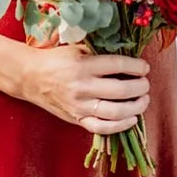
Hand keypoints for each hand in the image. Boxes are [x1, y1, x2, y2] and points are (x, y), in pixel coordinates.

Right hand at [16, 45, 150, 134]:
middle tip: (145, 84)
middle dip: (140, 87)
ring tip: (143, 100)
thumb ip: (101, 51)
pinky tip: (132, 119)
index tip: (145, 67)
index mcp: (83, 66)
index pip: (118, 65)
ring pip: (115, 112)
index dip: (137, 67)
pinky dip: (120, 126)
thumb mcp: (78, 48)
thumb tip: (131, 55)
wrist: (30, 77)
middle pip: (121, 91)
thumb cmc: (57, 59)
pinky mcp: (76, 119)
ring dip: (136, 107)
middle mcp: (82, 87)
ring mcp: (79, 106)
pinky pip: (101, 128)